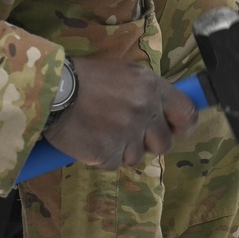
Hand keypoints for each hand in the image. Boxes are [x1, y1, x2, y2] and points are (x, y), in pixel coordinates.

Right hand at [44, 58, 196, 169]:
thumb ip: (148, 92)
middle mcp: (144, 110)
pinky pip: (113, 164)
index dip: (183, 127)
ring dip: (121, 150)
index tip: (174, 131)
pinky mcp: (108, 153)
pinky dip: (102, 157)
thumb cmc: (86, 78)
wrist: (51, 90)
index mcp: (151, 87)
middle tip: (128, 134)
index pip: (187, 114)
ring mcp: (127, 133)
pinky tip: (90, 139)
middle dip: (148, 143)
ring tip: (101, 131)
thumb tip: (165, 115)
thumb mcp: (125, 73)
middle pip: (164, 143)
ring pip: (137, 157)